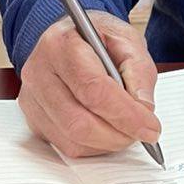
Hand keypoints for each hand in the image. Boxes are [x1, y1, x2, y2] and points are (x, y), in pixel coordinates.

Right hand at [18, 11, 159, 156]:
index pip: (93, 89)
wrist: (71, 37)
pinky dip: (94, 147)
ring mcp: (32, 98)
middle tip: (143, 133)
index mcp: (61, 44)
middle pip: (79, 121)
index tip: (150, 127)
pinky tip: (107, 132)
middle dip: (118, 134)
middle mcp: (39, 72)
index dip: (125, 114)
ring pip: (72, 139)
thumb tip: (143, 108)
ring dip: (108, 143)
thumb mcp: (127, 40)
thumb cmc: (97, 37)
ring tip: (127, 130)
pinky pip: (65, 146)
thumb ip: (139, 71)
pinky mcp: (34, 119)